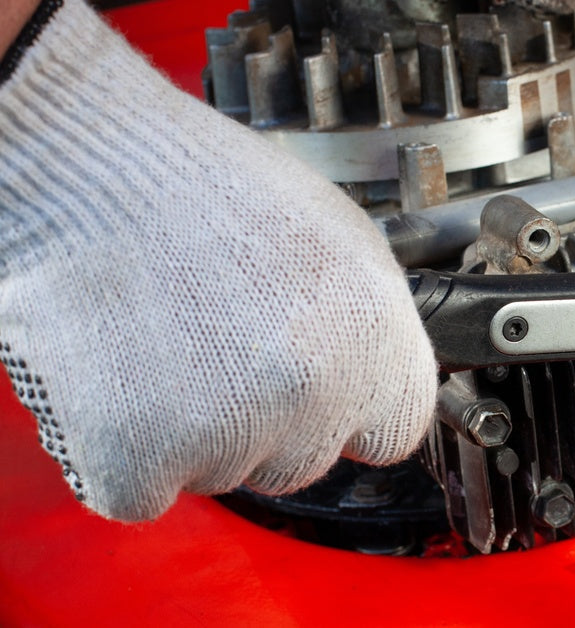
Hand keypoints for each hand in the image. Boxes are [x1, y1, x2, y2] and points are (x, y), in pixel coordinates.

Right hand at [0, 0, 436, 520]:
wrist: (91, 172)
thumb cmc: (205, 188)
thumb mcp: (339, 239)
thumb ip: (370, 326)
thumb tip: (377, 374)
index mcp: (379, 338)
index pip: (393, 432)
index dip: (348, 417)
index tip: (315, 395)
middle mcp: (321, 391)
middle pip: (303, 462)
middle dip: (263, 424)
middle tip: (217, 347)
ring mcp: (236, 431)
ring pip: (223, 476)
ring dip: (192, 434)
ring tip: (165, 342)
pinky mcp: (146, 458)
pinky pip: (143, 493)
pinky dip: (122, 455)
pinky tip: (120, 378)